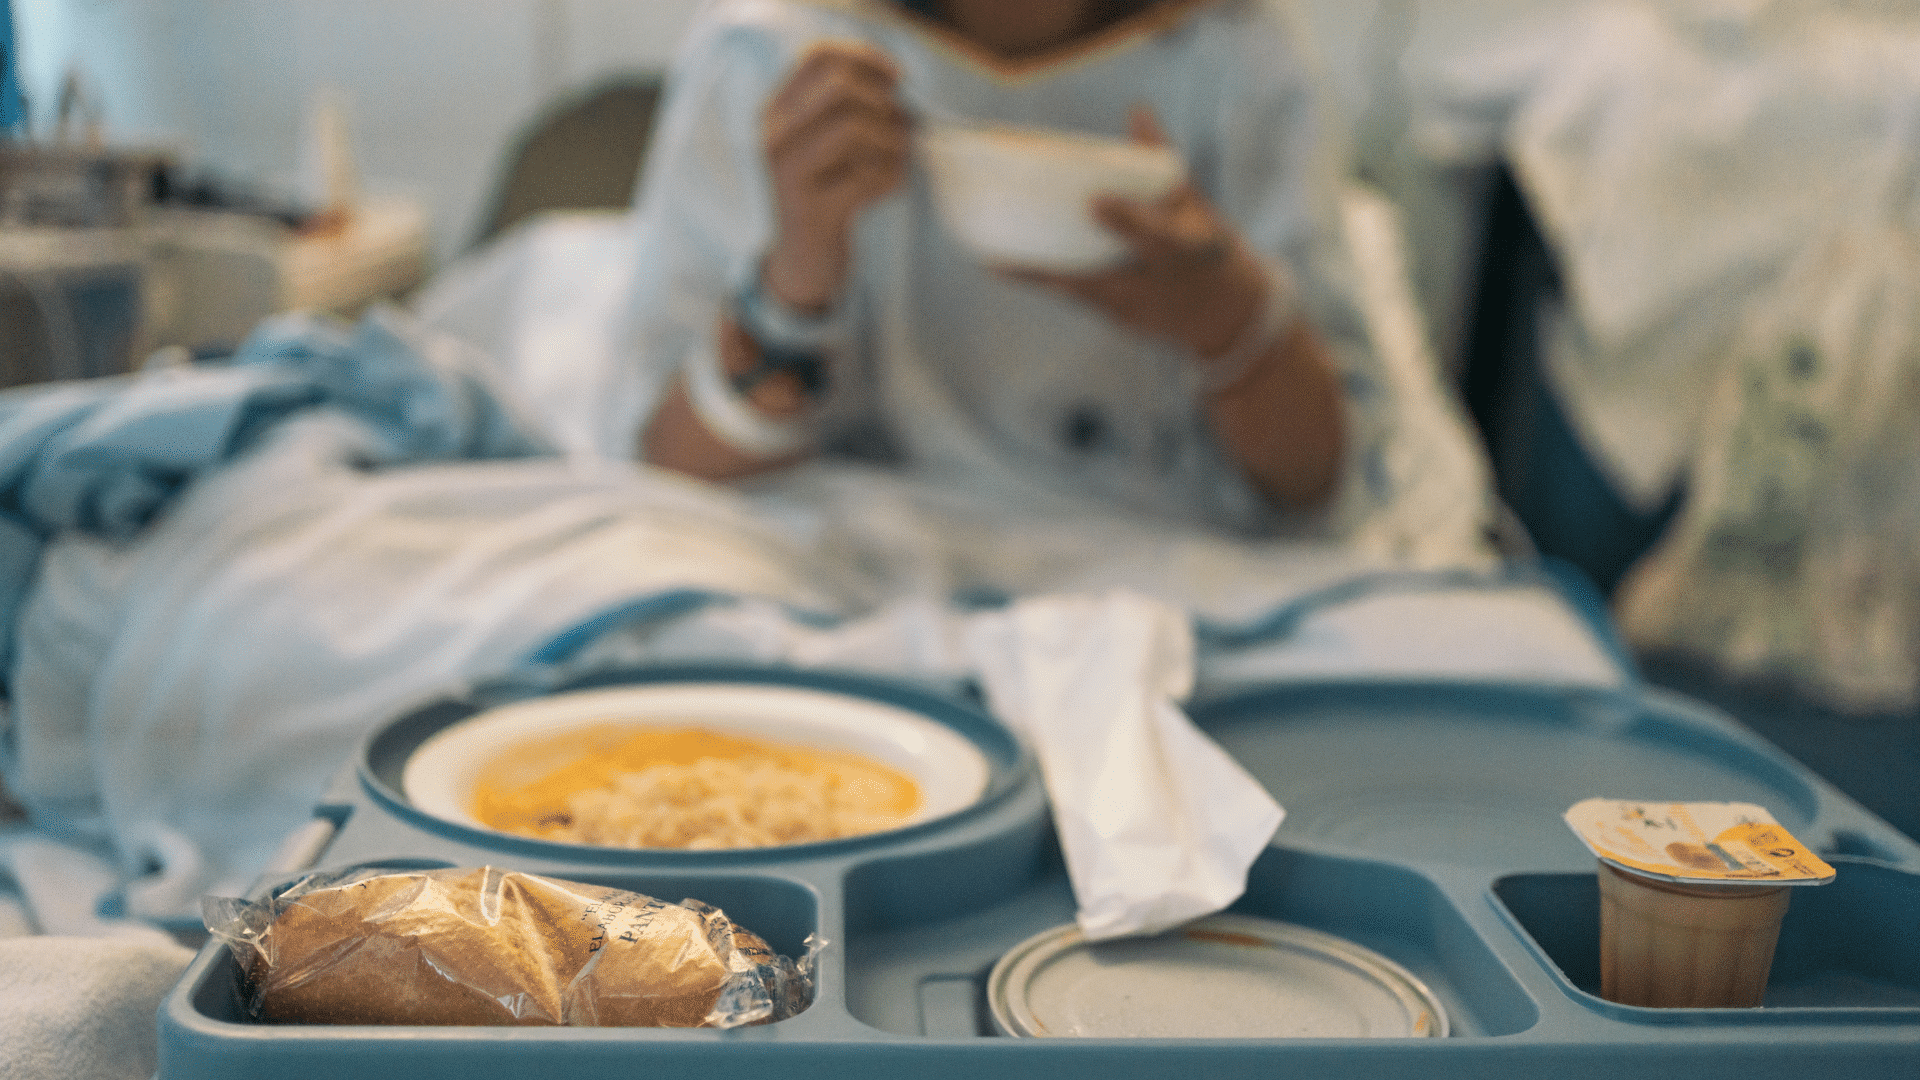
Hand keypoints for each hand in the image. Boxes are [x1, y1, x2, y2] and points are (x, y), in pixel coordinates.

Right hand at [760, 41, 912, 312]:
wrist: (803, 262)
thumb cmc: (828, 192)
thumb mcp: (830, 143)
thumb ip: (852, 107)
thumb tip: (899, 81)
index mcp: (776, 112)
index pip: (817, 56)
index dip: (865, 58)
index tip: (898, 79)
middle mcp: (773, 136)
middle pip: (840, 86)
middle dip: (883, 104)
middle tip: (900, 130)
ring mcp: (787, 174)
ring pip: (854, 127)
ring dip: (892, 142)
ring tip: (897, 161)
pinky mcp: (812, 210)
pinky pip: (868, 176)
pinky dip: (892, 178)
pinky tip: (889, 190)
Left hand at [1007, 106, 1266, 357]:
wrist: (1226, 314)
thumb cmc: (1204, 244)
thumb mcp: (1194, 204)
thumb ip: (1161, 159)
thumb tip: (1137, 109)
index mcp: (1184, 249)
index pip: (1155, 236)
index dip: (1127, 221)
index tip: (1096, 202)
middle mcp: (1157, 283)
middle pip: (1105, 277)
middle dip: (1061, 266)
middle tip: (1015, 251)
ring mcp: (1136, 307)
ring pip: (1080, 293)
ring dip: (1038, 278)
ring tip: (994, 260)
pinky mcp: (1118, 319)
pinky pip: (1075, 298)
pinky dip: (1043, 283)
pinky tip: (1005, 268)